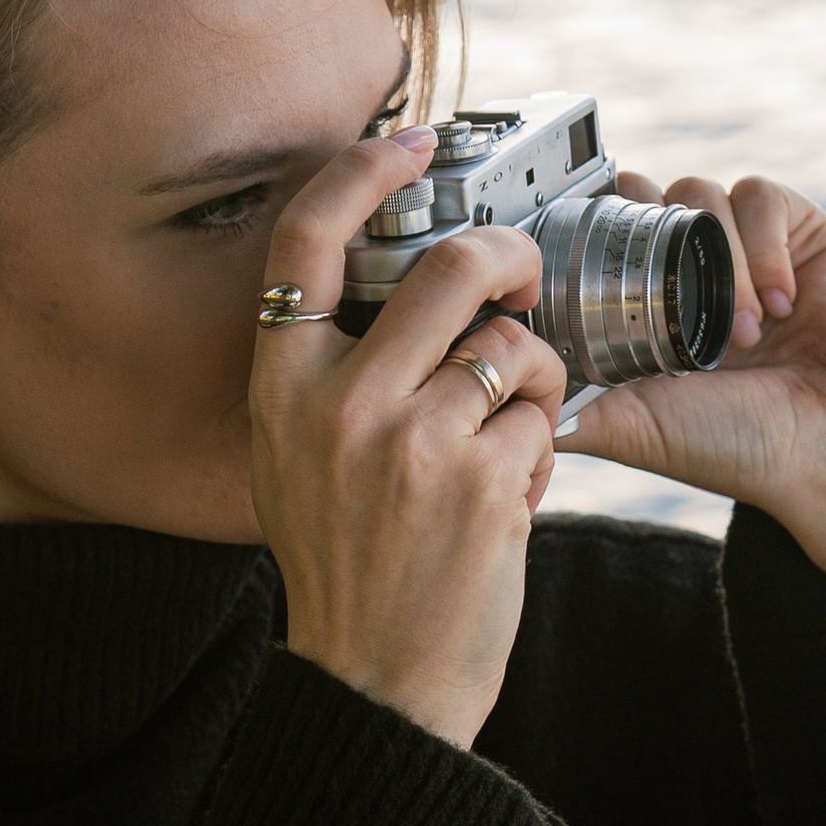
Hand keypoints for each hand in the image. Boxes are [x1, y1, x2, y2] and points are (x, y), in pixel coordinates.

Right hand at [251, 129, 567, 747]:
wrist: (374, 682)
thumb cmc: (344, 568)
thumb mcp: (294, 460)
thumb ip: (333, 375)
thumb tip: (405, 288)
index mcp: (281, 387)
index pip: (310, 239)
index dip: (364, 171)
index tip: (413, 143)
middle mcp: (339, 402)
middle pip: (453, 267)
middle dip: (511, 258)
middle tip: (527, 279)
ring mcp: (413, 439)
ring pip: (516, 346)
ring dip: (537, 378)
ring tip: (514, 435)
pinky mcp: (483, 481)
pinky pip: (544, 418)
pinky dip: (542, 451)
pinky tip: (510, 499)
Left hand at [556, 173, 825, 607]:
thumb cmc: (740, 448)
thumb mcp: (636, 428)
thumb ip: (574, 405)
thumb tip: (505, 391)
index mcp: (642, 305)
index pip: (600, 230)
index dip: (592, 230)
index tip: (592, 261)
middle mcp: (688, 269)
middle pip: (643, 193)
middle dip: (650, 234)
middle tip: (669, 298)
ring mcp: (744, 247)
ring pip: (699, 189)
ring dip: (715, 256)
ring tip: (738, 331)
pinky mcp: (801, 233)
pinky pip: (761, 195)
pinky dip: (763, 245)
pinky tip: (778, 304)